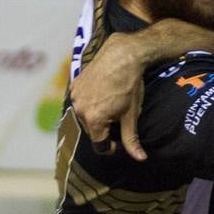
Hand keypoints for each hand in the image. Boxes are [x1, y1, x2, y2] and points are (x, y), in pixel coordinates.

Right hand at [69, 34, 147, 160]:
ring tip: (112, 105)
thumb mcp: (132, 115)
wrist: (122, 55)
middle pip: (92, 130)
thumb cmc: (129, 85)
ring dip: (97, 116)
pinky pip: (81, 101)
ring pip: (85, 116)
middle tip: (120, 119)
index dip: (112, 146)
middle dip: (104, 129)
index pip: (100, 145)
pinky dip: (90, 103)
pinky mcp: (74, 85)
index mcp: (93, 120)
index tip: (121, 140)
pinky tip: (103, 95)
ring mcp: (75, 97)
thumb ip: (131, 139)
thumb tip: (140, 159)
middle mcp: (80, 110)